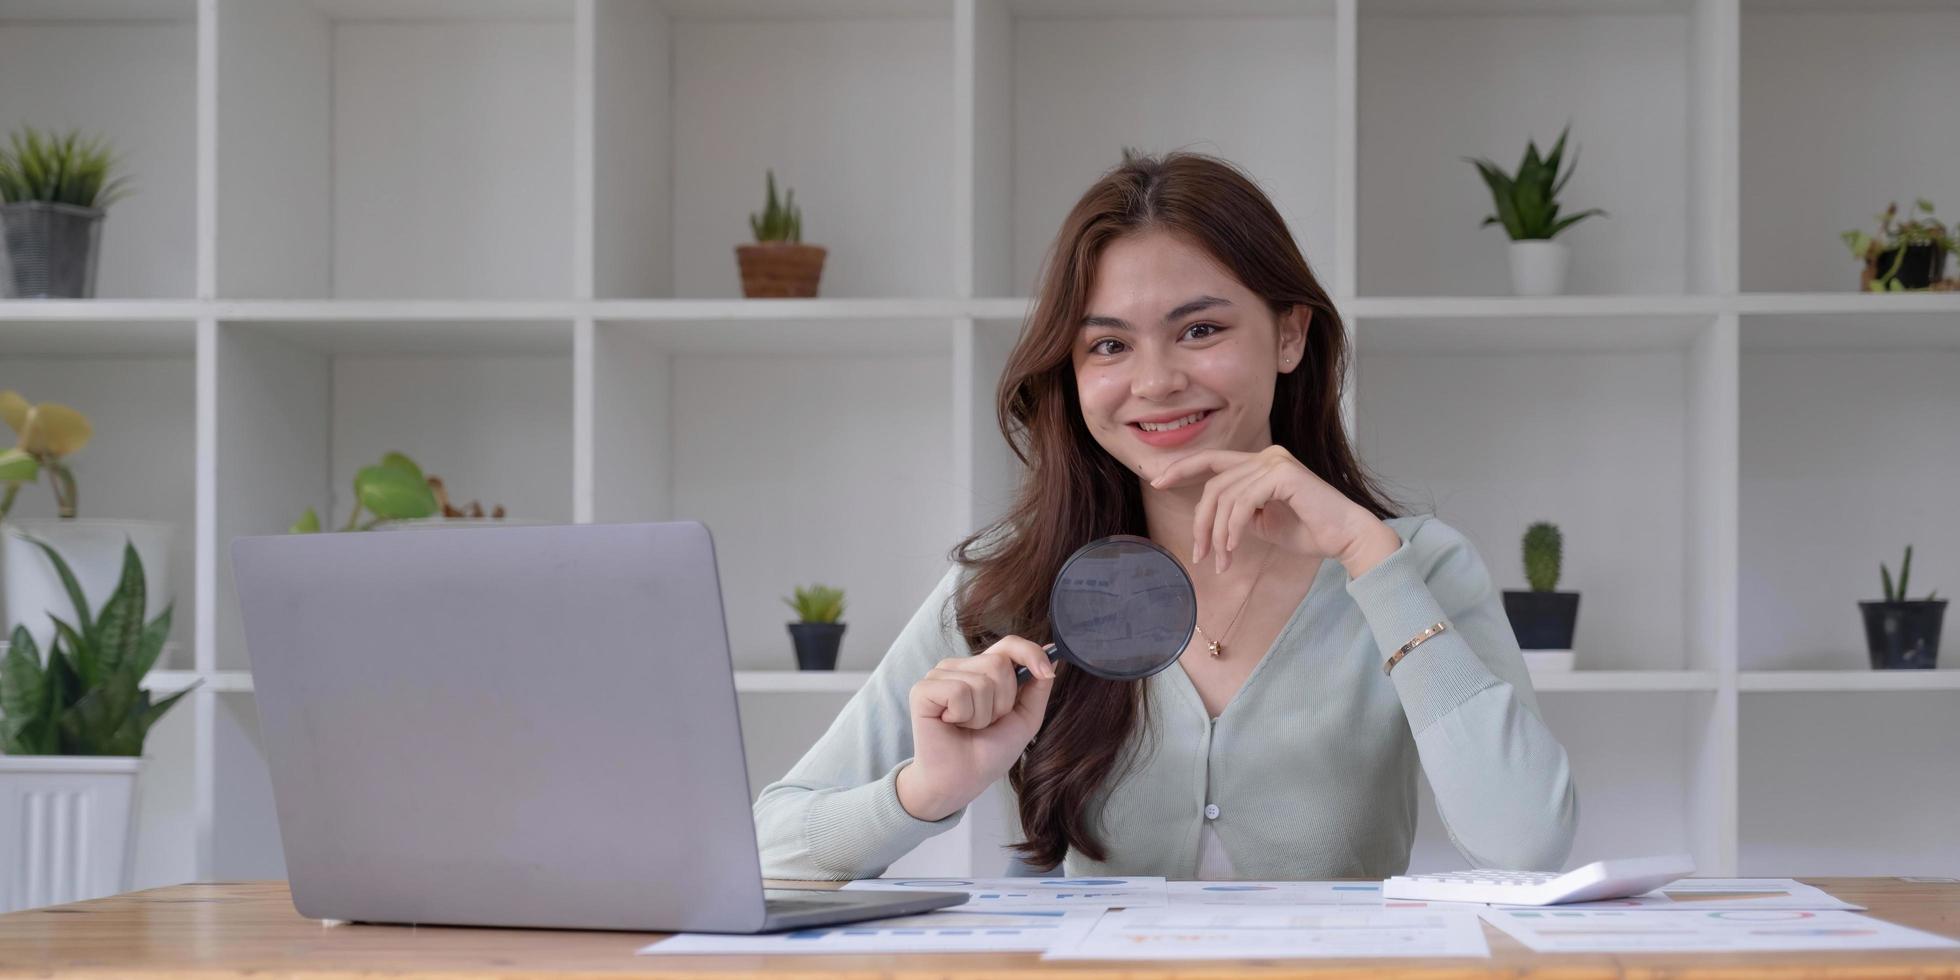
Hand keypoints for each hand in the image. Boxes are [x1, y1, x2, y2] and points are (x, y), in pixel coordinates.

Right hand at [896, 636, 1054, 821]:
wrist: (962, 781)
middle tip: (986, 723)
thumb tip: (1051, 653)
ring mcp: (939, 676)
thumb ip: (1038, 687)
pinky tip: (951, 724)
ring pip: (981, 681)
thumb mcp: (1025, 719)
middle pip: (998, 664)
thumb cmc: (988, 752)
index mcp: (982, 670)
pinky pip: (958, 691)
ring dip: (982, 715)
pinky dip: (963, 715)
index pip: (1009, 645)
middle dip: (1003, 702)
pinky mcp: (923, 689)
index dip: (1030, 654)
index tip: (1045, 673)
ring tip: (968, 727)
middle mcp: (959, 667)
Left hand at [1147, 445, 1396, 575]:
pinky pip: (1242, 502)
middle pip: (1213, 484)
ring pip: (1224, 497)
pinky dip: (1232, 528)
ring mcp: (1275, 462)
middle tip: (1199, 554)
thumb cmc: (1309, 531)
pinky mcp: (1283, 474)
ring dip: (1217, 534)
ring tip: (1221, 560)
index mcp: (1260, 462)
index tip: (1157, 481)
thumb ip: (1238, 513)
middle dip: (1200, 522)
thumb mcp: (1263, 522)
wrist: (1346, 538)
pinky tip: (1232, 549)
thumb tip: (1212, 522)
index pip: (1213, 461)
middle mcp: (1266, 456)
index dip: (1182, 468)